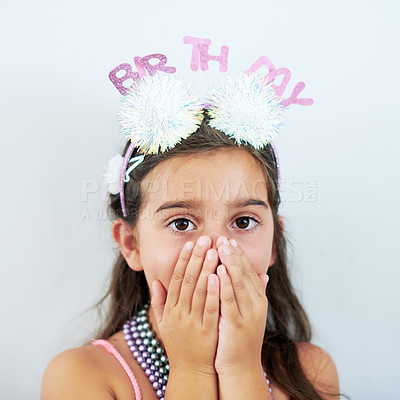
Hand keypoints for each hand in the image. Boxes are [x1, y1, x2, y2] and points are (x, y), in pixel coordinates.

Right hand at [152, 236, 219, 374]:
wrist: (190, 371)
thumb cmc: (178, 344)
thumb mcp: (164, 323)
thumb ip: (159, 302)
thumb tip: (155, 282)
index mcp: (170, 308)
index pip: (177, 278)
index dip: (184, 260)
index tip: (190, 243)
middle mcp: (180, 312)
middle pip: (189, 279)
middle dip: (197, 257)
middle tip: (205, 239)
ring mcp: (193, 321)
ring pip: (200, 290)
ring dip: (206, 268)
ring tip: (214, 250)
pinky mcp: (207, 330)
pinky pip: (210, 308)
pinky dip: (214, 291)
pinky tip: (219, 276)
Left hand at [214, 237, 268, 375]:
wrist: (240, 366)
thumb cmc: (240, 337)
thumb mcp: (251, 312)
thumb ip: (256, 292)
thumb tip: (264, 274)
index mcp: (258, 299)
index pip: (249, 271)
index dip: (239, 254)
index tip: (229, 240)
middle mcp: (256, 304)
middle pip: (244, 273)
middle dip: (233, 254)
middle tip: (223, 237)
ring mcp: (248, 314)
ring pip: (238, 283)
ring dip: (229, 263)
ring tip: (220, 247)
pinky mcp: (236, 324)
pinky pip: (230, 300)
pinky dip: (225, 284)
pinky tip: (218, 271)